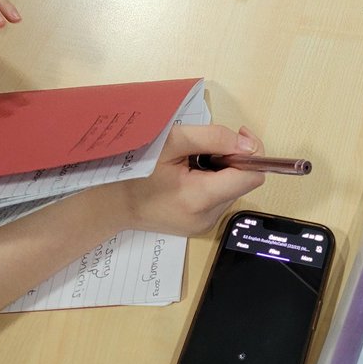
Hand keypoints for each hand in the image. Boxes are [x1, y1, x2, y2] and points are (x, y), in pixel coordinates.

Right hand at [116, 123, 264, 237]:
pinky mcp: (198, 227)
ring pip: (231, 189)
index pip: (251, 177)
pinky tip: (188, 176)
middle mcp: (207, 218)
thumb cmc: (137, 168)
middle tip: (204, 148)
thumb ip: (214, 138)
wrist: (111, 202)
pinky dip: (212, 183)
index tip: (237, 136)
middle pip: (242, 182)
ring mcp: (203, 226)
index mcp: (200, 198)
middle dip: (231, 159)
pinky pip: (219, 199)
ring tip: (191, 163)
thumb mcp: (173, 142)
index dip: (251, 153)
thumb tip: (247, 144)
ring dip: (221, 171)